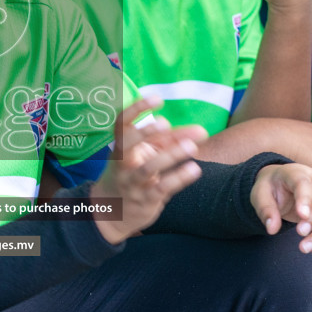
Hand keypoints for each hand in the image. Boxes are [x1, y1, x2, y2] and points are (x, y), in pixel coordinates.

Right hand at [92, 99, 206, 244]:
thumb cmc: (134, 174)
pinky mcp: (145, 200)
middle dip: (145, 132)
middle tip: (166, 123)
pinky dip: (178, 178)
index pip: (122, 123)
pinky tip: (194, 169)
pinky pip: (162, 188)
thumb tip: (198, 131)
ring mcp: (132, 183)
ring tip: (192, 146)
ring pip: (148, 169)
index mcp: (121, 146)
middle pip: (127, 144)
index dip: (136, 109)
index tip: (157, 98)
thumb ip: (171, 141)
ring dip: (169, 156)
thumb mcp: (148, 154)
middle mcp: (123, 163)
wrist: (112, 213)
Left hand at [251, 162, 311, 254]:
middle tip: (300, 234)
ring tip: (305, 249)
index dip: (305, 198)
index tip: (301, 216)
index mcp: (298, 173)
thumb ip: (265, 209)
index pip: (304, 183)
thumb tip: (272, 229)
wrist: (282, 185)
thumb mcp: (260, 195)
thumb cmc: (271, 189)